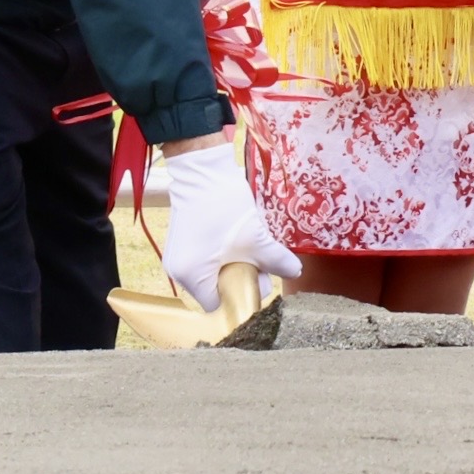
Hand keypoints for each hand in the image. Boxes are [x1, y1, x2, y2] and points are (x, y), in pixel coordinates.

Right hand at [156, 136, 297, 308]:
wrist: (202, 169)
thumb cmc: (224, 206)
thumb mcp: (255, 237)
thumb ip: (275, 260)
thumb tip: (295, 273)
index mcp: (191, 277)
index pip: (219, 305)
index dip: (242, 296)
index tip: (259, 281)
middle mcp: (178, 273)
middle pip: (217, 289)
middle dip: (242, 278)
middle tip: (261, 262)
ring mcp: (179, 257)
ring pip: (214, 273)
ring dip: (235, 264)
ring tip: (251, 245)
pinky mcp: (183, 243)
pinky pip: (208, 259)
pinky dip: (225, 254)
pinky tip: (238, 238)